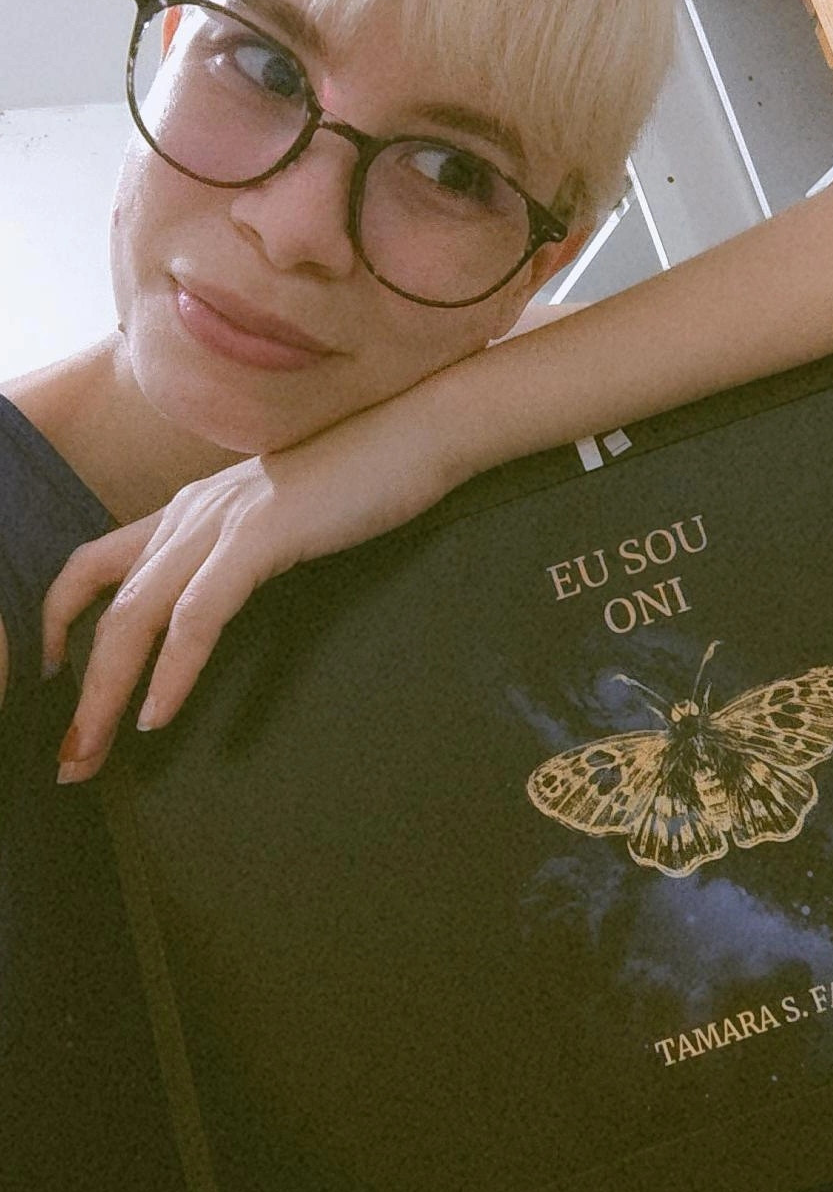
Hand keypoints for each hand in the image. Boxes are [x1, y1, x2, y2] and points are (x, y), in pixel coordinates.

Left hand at [42, 390, 459, 784]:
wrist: (418, 430)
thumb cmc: (364, 479)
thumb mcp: (282, 518)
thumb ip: (243, 551)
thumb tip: (226, 602)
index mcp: (190, 508)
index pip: (93, 564)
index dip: (60, 621)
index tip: (56, 677)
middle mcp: (189, 513)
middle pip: (103, 606)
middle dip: (80, 689)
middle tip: (69, 761)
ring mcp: (221, 522)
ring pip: (135, 617)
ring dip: (105, 694)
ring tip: (92, 755)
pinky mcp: (258, 536)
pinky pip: (196, 616)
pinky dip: (172, 670)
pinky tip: (159, 716)